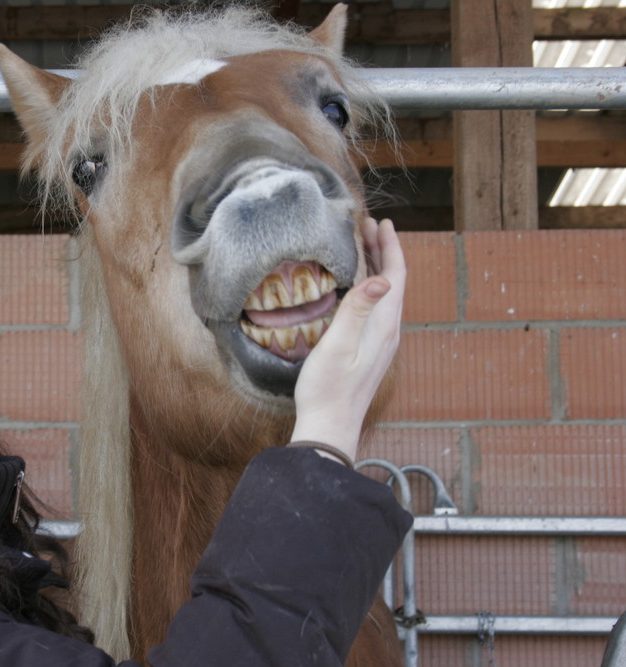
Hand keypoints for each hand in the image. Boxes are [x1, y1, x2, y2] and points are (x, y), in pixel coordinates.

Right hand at [288, 217, 405, 460]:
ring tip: (364, 247)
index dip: (390, 246)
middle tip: (368, 226)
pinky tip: (357, 288)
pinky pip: (377, 308)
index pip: (395, 276)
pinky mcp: (370, 351)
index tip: (381, 222)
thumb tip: (382, 278)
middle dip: (383, 251)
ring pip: (385, 295)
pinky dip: (370, 287)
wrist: (330, 426)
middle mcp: (388, 332)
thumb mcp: (338, 345)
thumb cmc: (328, 388)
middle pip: (393, 282)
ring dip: (377, 267)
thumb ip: (358, 310)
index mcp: (384, 326)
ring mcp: (381, 343)